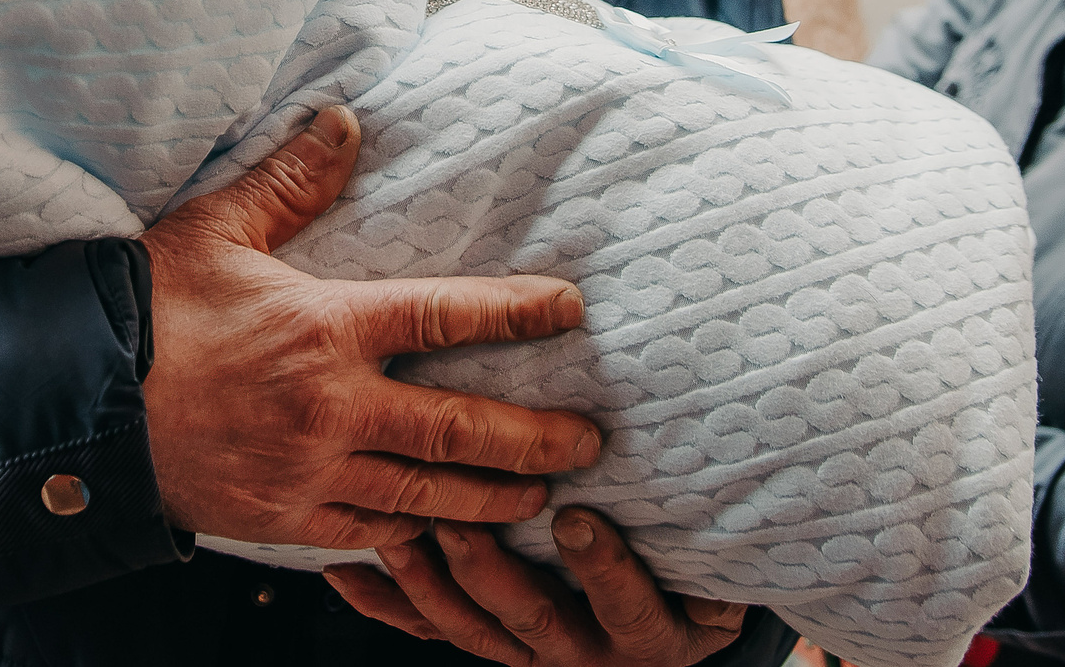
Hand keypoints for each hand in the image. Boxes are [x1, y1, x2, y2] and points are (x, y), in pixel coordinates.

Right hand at [140, 105, 601, 549]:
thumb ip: (292, 178)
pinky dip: (420, 540)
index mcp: (324, 327)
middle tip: (590, 443)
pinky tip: (451, 537)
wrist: (79, 404)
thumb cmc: (149, 308)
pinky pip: (370, 538)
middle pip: (460, 429)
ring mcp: (310, 472)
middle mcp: (331, 408)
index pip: (444, 316)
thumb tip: (345, 116)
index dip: (516, 313)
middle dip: (534, 438)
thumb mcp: (218, 227)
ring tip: (542, 498)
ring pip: (428, 496)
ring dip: (494, 499)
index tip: (571, 309)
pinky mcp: (284, 520)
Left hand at [324, 510, 749, 666]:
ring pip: (473, 628)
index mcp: (654, 627)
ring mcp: (533, 652)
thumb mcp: (718, 555)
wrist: (672, 624)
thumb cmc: (697, 565)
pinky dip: (384, 603)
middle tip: (463, 522)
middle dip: (496, 572)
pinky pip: (428, 631)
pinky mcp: (485, 640)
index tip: (577, 521)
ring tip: (404, 534)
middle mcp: (591, 650)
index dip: (605, 570)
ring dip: (432, 582)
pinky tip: (346, 572)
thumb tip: (713, 421)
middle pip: (536, 621)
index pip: (632, 606)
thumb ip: (704, 506)